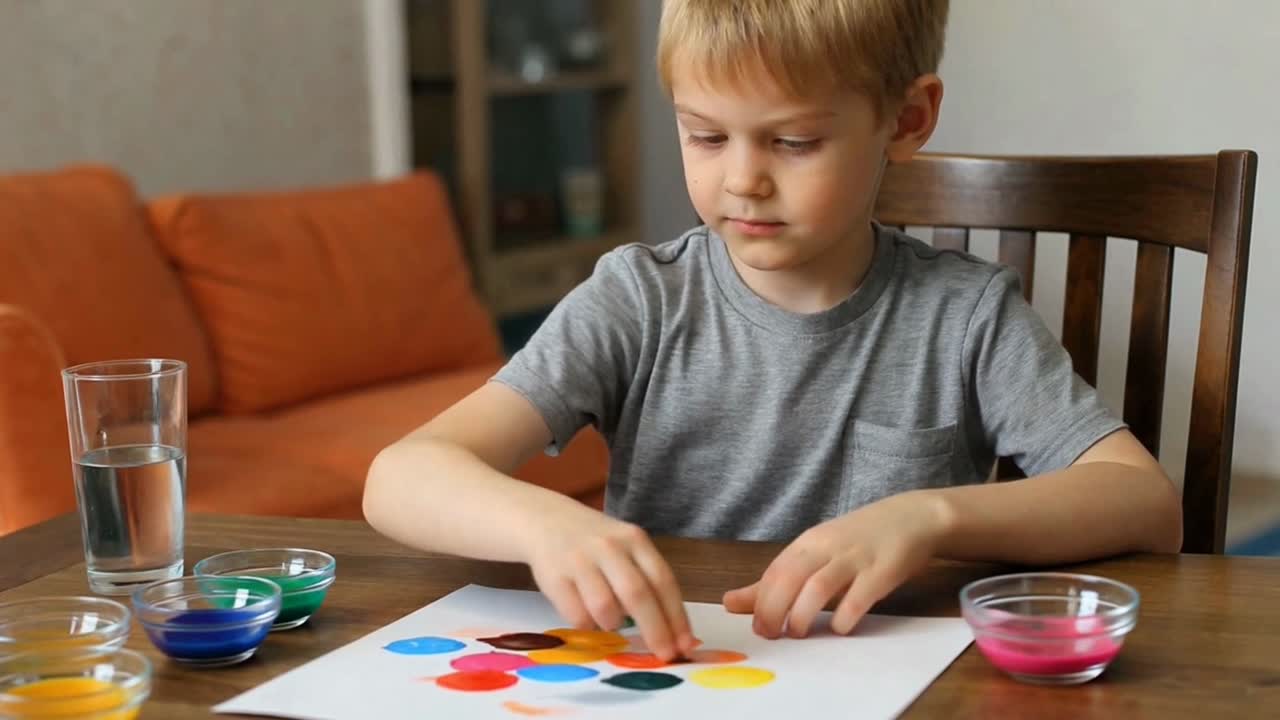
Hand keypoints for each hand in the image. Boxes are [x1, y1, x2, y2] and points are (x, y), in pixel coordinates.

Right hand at [522, 502, 698, 660]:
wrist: (545, 520)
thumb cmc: (596, 543)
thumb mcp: (626, 548)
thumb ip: (648, 580)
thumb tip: (674, 631)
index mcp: (634, 539)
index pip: (662, 580)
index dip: (676, 616)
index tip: (685, 644)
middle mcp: (609, 547)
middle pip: (638, 595)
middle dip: (655, 630)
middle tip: (665, 655)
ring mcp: (580, 560)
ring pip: (605, 608)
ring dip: (614, 624)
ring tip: (611, 620)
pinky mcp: (554, 577)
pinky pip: (578, 616)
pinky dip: (588, 625)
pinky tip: (588, 615)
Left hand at [723, 490, 950, 637]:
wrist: (913, 517)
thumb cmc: (858, 540)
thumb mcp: (816, 553)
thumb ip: (777, 579)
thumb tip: (730, 602)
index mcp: (809, 543)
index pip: (774, 572)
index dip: (760, 601)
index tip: (757, 628)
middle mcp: (828, 547)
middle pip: (790, 578)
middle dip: (774, 609)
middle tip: (772, 635)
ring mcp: (856, 558)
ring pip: (819, 586)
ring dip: (803, 614)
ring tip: (798, 633)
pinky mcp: (883, 571)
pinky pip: (859, 596)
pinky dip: (846, 616)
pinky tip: (840, 629)